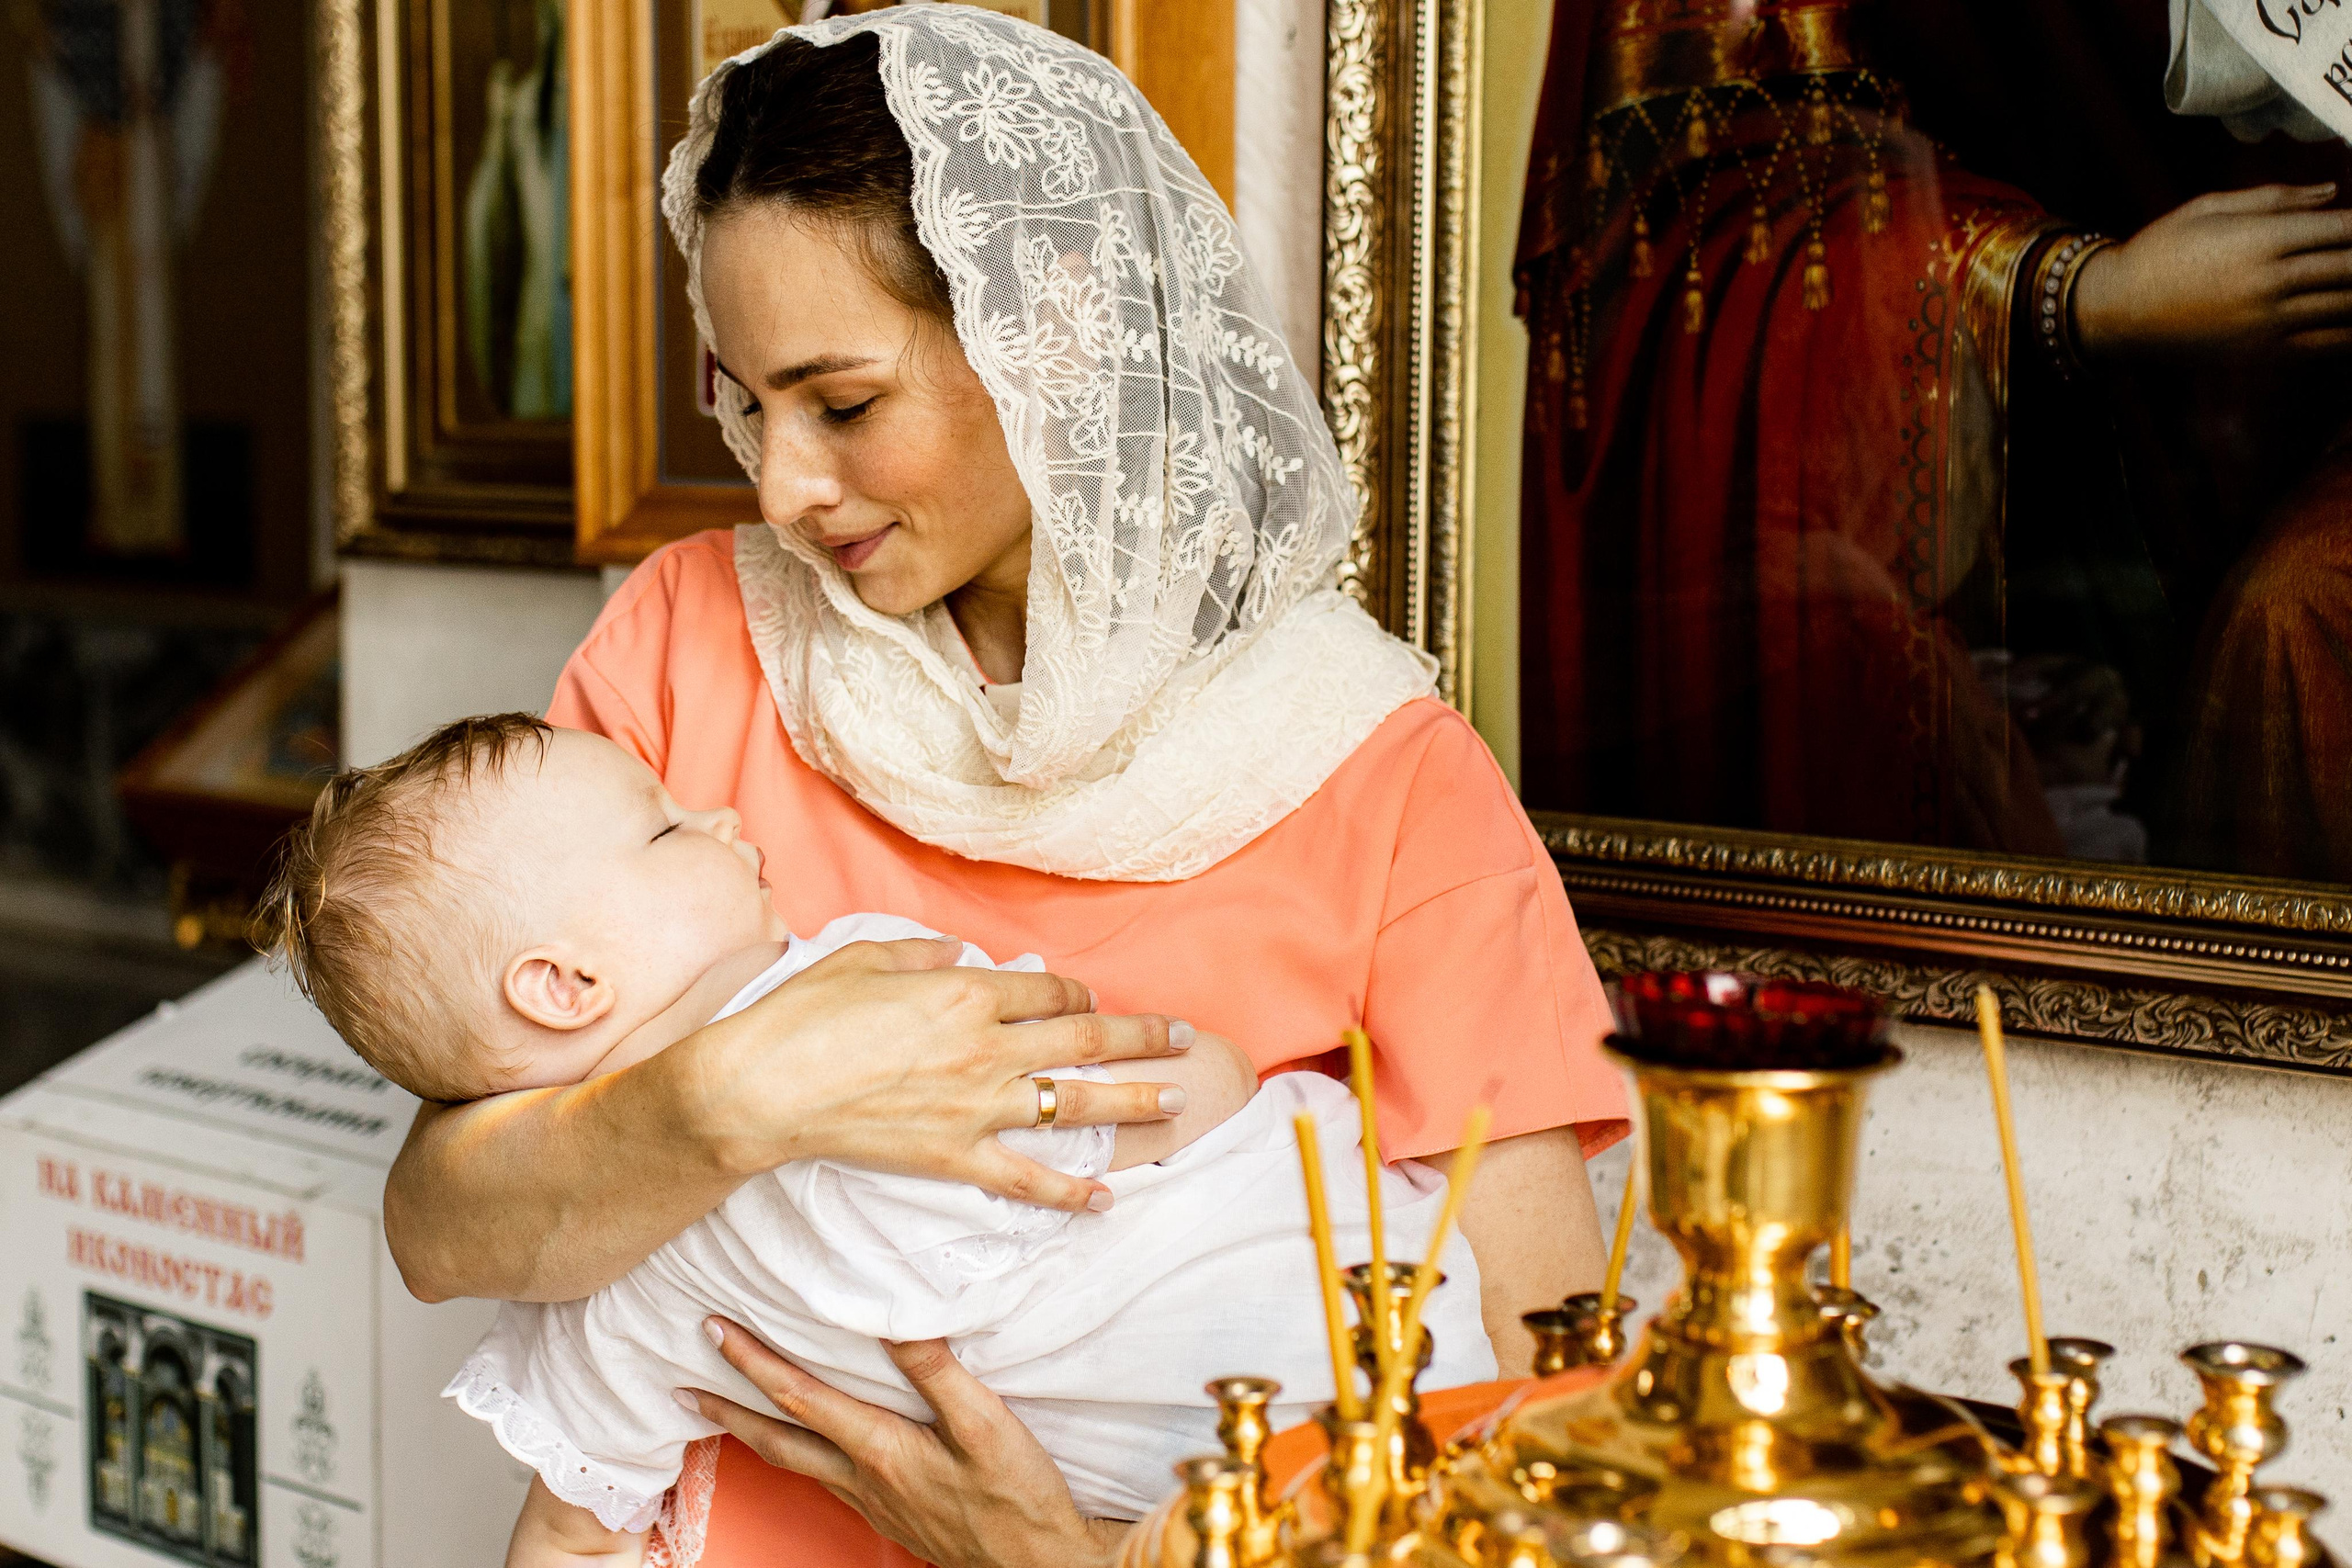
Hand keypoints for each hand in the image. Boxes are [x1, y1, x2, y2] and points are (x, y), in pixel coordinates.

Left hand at [682, 1318, 1129, 1567]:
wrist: (1036, 1564)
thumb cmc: (1017, 1495)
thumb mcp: (986, 1424)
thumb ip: (937, 1371)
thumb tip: (891, 1318)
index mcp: (880, 1449)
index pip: (800, 1397)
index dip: (754, 1363)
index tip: (715, 1331)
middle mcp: (863, 1477)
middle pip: (778, 1440)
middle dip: (727, 1409)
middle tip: (682, 1387)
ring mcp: (873, 1500)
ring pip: (797, 1461)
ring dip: (753, 1433)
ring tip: (724, 1411)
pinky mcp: (889, 1511)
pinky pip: (824, 1475)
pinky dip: (796, 1451)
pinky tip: (804, 1443)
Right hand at [690, 935, 1193, 1212]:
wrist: (760, 1087)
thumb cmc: (803, 1015)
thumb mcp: (866, 957)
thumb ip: (925, 953)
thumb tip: (965, 954)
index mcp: (964, 992)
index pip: (1048, 993)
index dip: (1077, 995)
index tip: (1088, 1000)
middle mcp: (984, 1047)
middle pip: (1083, 1041)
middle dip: (1141, 1037)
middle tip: (1184, 1037)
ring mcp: (974, 1106)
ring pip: (1073, 1103)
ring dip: (1132, 1100)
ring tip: (1175, 1100)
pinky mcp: (953, 1156)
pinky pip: (1026, 1178)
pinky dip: (1069, 1190)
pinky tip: (1105, 1198)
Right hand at [2073, 183, 2351, 361]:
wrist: (2114, 309)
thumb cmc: (2158, 250)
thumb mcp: (2209, 207)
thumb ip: (2275, 198)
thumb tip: (2331, 193)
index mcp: (2259, 239)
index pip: (2342, 229)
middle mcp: (2269, 282)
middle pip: (2349, 268)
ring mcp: (2266, 322)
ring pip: (2344, 307)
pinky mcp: (2259, 352)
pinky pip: (2324, 344)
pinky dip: (2347, 333)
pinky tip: (2350, 320)